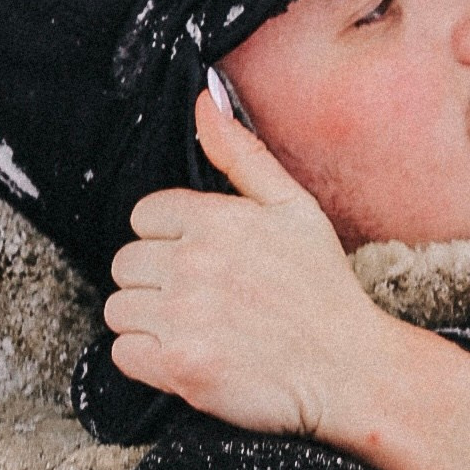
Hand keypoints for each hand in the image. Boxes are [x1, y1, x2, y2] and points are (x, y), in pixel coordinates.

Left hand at [107, 86, 469, 469]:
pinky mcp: (179, 366)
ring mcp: (184, 316)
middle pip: (125, 263)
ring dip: (148, 320)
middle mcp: (194, 263)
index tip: (203, 261)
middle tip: (201, 298)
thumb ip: (242, 154)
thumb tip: (205, 100)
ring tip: (195, 327)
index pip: (144, 217)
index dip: (169, 239)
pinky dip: (147, 358)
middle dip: (155, 280)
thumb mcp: (295, 207)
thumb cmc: (324, 289)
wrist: (350, 368)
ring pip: (118, 308)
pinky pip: (123, 353)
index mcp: (217, 219)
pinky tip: (187, 355)